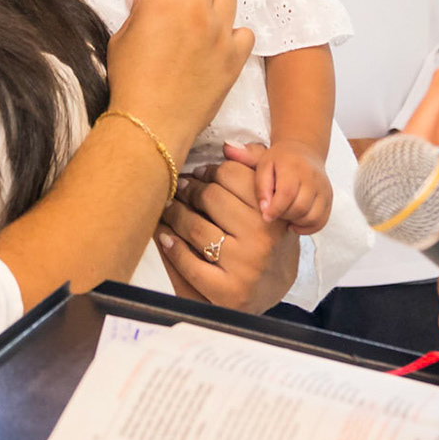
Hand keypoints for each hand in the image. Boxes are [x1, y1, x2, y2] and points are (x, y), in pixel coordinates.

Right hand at [107, 0, 253, 155]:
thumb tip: (143, 1)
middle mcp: (194, 12)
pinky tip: (217, 43)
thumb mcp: (120, 41)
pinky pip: (245, 32)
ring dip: (210, 2)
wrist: (150, 123)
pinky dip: (232, 35)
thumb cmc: (131, 85)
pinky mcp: (234, 57)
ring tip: (198, 19)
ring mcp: (219, 33)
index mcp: (162, 4)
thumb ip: (136, 14)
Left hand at [154, 143, 299, 312]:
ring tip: (168, 208)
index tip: (198, 173)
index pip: (232, 175)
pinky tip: (165, 237)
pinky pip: (189, 263)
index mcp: (273, 210)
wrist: (273, 292)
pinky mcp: (227, 292)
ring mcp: (244, 266)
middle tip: (179, 188)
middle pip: (211, 197)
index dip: (210, 171)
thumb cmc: (268, 241)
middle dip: (189, 190)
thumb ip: (255, 171)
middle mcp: (262, 236)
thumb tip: (227, 147)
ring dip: (175, 214)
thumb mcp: (272, 206)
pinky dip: (173, 247)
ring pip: (196, 227)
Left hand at [256, 140, 332, 232]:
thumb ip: (261, 187)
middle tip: (275, 212)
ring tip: (285, 216)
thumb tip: (265, 209)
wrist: (304, 151)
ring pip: (312, 217)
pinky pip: (321, 221)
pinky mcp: (329, 198)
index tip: (266, 216)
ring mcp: (324, 188)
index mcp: (294, 167)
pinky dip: (308, 227)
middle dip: (284, 216)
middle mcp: (313, 177)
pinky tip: (295, 223)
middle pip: (300, 207)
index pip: (287, 193)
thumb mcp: (263, 165)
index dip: (275, 209)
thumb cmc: (280, 161)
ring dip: (296, 222)